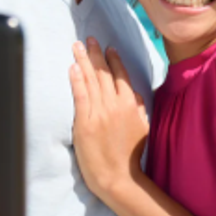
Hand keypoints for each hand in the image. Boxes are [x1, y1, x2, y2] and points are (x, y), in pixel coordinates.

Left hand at [69, 38, 148, 199]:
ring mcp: (99, 113)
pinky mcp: (84, 122)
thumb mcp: (143, 128)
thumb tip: (135, 94)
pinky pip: (80, 96)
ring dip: (83, 60)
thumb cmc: (130, 155)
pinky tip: (73, 66)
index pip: (120, 76)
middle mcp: (115, 105)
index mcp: (131, 105)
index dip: (113, 60)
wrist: (117, 176)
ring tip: (77, 46)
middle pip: (103, 73)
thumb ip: (140, 108)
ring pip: (90, 80)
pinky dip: (76, 79)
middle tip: (88, 39)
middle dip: (95, 53)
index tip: (108, 47)